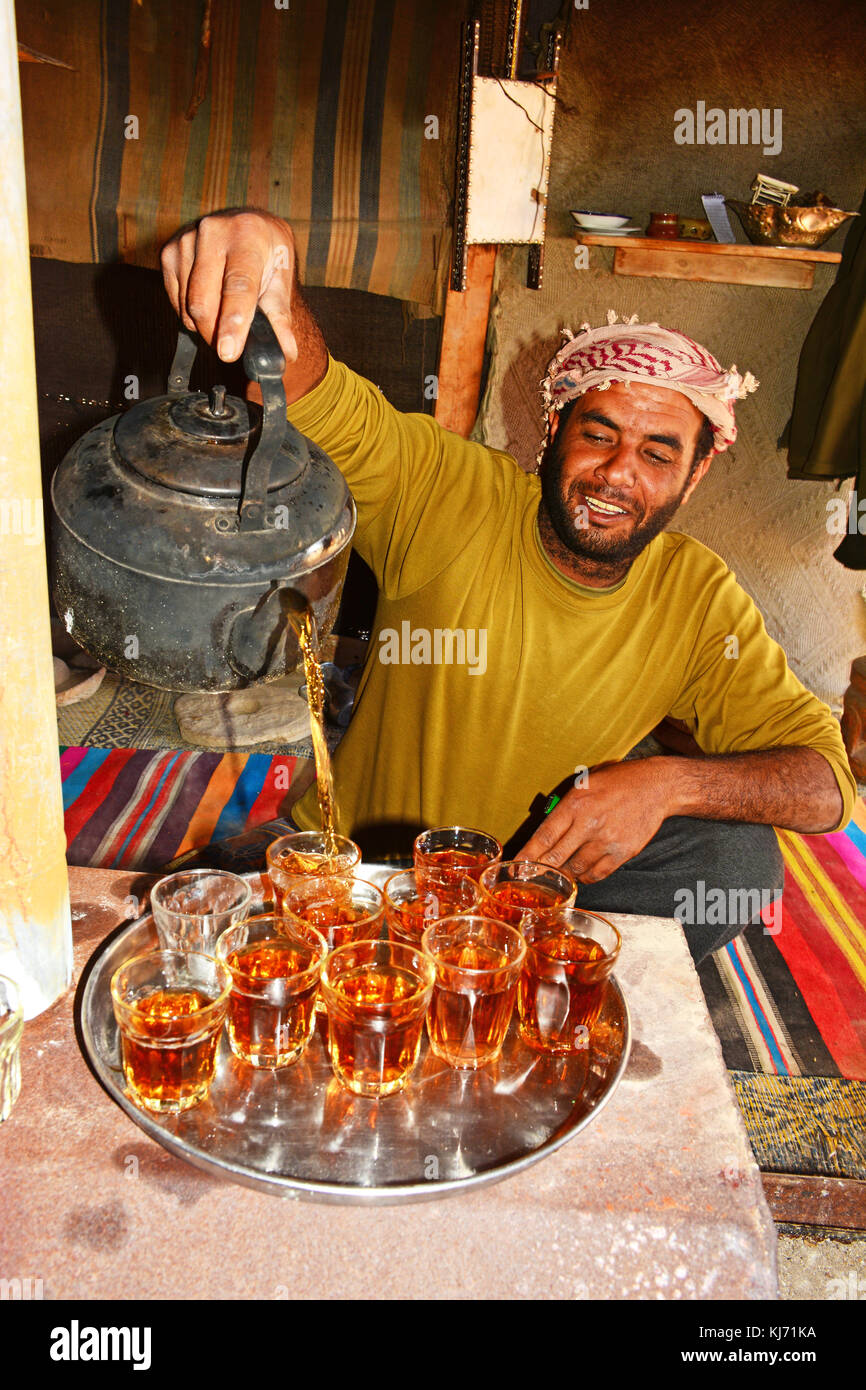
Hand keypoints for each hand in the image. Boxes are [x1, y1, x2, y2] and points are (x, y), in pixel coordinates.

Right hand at [160, 209, 297, 364]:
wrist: (248, 224)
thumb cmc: (268, 253)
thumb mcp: (282, 279)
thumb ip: (280, 317)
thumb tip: (285, 351)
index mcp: (247, 235)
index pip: (237, 286)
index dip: (232, 322)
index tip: (228, 352)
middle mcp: (213, 232)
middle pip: (203, 303)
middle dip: (216, 334)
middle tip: (232, 345)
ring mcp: (186, 240)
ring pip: (188, 307)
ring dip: (205, 325)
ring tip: (224, 313)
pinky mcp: (169, 252)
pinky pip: (176, 303)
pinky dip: (192, 314)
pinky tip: (209, 301)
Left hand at [517, 759, 675, 882]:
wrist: (656, 786)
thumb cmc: (617, 781)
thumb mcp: (585, 784)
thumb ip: (564, 806)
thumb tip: (544, 832)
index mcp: (575, 803)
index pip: (544, 836)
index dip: (527, 855)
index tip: (516, 866)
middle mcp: (589, 823)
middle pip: (556, 857)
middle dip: (541, 870)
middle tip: (533, 877)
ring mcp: (607, 840)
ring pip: (576, 869)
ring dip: (566, 873)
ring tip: (561, 870)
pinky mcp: (623, 852)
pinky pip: (597, 874)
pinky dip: (587, 876)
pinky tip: (583, 871)